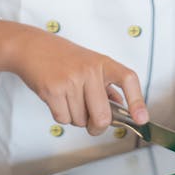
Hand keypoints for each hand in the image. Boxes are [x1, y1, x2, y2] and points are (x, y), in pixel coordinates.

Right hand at [0, 20, 148, 133]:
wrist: (33, 47)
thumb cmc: (62, 56)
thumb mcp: (90, 63)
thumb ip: (106, 85)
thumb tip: (122, 107)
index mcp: (103, 63)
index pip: (128, 79)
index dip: (137, 101)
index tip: (141, 118)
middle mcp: (90, 70)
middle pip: (102, 116)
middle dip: (97, 126)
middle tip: (92, 123)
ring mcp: (71, 80)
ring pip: (80, 121)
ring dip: (75, 118)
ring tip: (68, 98)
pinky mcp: (53, 90)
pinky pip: (63, 119)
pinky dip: (61, 116)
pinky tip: (57, 99)